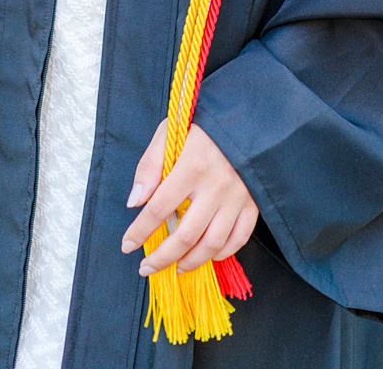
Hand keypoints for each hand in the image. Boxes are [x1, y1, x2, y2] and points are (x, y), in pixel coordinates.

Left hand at [123, 120, 257, 275]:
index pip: (159, 209)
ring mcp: (239, 196)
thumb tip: (135, 202)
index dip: (139, 232)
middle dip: (161, 258)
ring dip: (190, 262)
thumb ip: (150, 166)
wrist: (248, 115)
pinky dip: (222, 253)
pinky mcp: (254, 201)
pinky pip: (239, 237)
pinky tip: (208, 255)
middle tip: (146, 268)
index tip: (127, 245)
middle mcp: (217, 185)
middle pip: (185, 236)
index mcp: (193, 166)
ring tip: (176, 267)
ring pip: (212, 244)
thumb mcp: (170, 132)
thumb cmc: (204, 124)